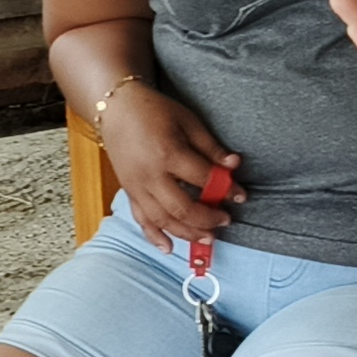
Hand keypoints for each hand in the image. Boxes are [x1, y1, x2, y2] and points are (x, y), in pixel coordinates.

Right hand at [99, 83, 243, 247]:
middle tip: (226, 220)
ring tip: (208, 238)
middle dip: (207, 219)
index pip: (203, 178)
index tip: (241, 194)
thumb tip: (234, 165)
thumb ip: (210, 147)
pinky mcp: (129, 192)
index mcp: (167, 153)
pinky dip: (154, 236)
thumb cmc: (153, 111)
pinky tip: (169, 248)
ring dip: (187, 233)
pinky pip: (140, 219)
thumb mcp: (188, 121)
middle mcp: (150, 175)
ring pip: (162, 220)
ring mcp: (136, 186)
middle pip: (182, 208)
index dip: (226, 188)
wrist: (116, 109)